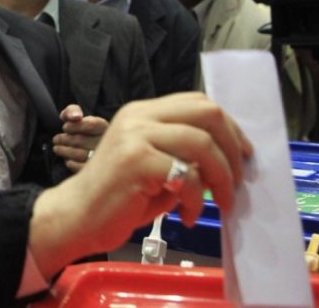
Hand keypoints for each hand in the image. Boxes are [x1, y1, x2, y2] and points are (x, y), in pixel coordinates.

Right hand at [28, 93, 251, 275]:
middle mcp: (139, 117)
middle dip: (232, 148)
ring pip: (201, 143)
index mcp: (143, 113)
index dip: (229, 127)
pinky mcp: (136, 161)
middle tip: (237, 181)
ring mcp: (136, 136)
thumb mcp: (155, 167)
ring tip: (220, 203)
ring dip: (221, 178)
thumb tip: (227, 162)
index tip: (242, 155)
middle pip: (207, 113)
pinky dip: (197, 199)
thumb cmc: (117, 198)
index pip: (198, 102)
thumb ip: (184, 156)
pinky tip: (187, 215)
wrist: (76, 217)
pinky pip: (186, 175)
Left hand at [52, 104, 106, 172]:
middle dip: (64, 139)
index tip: (65, 127)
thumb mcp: (76, 116)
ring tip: (56, 148)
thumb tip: (75, 117)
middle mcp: (107, 142)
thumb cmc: (81, 130)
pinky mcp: (98, 171)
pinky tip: (67, 160)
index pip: (90, 124)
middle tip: (56, 139)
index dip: (74, 126)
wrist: (89, 147)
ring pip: (80, 154)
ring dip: (64, 151)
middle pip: (81, 140)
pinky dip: (71, 163)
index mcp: (104, 127)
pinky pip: (82, 168)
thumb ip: (72, 111)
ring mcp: (103, 158)